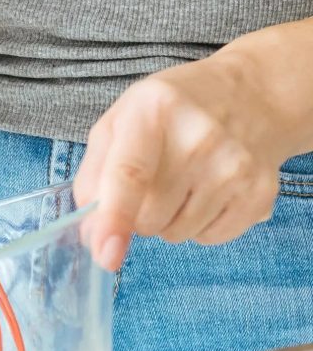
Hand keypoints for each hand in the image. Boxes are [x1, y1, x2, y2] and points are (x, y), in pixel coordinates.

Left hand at [73, 42, 298, 271]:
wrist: (252, 96)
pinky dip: (200, 226)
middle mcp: (199, 137)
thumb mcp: (119, 122)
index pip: (130, 174)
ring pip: (177, 234)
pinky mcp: (260, 192)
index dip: (113, 218)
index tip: (105, 254)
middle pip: (148, 217)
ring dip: (168, 221)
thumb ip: (93, 175)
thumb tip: (90, 234)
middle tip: (153, 181)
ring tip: (183, 181)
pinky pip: (210, 238)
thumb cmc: (171, 113)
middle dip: (137, 214)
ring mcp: (235, 166)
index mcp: (153, 110)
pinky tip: (207, 192)